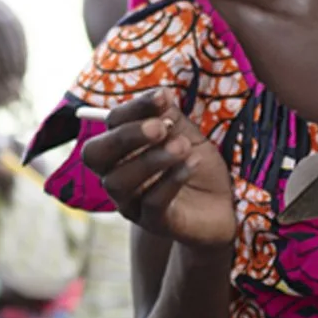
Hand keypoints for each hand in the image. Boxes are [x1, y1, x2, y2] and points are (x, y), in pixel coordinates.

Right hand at [83, 91, 235, 247]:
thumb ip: (170, 116)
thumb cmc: (195, 164)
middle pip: (95, 155)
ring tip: (183, 147)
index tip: (163, 96)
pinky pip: (151, 203)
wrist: (222, 204)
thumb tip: (161, 94)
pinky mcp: (154, 223)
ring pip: (119, 182)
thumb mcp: (185, 134)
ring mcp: (131, 202)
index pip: (111, 123)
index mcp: (121, 148)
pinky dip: (171, 180)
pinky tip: (192, 164)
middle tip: (161, 127)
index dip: (134, 108)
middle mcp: (116, 175)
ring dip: (151, 160)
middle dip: (126, 136)